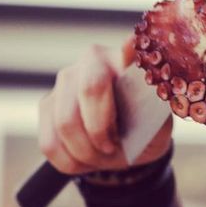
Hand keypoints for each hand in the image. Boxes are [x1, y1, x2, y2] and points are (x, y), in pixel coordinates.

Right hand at [38, 40, 171, 173]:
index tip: (132, 44)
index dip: (129, 49)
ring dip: (86, 153)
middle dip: (101, 131)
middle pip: (90, 90)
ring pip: (65, 123)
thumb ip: (154, 113)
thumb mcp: (158, 124)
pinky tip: (84, 158)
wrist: (124, 144)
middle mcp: (92, 60)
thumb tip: (153, 97)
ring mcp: (65, 81)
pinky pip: (50, 143)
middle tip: (113, 148)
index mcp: (127, 60)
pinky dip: (70, 162)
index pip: (128, 52)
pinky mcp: (46, 104)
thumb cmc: (145, 128)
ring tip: (101, 156)